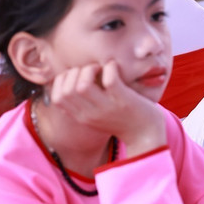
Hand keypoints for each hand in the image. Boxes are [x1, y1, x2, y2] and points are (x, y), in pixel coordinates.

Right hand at [46, 60, 166, 156]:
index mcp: (82, 116)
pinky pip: (110, 80)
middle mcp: (90, 114)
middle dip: (75, 72)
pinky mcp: (123, 101)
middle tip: (91, 69)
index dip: (62, 80)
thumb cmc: (122, 118)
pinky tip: (114, 67)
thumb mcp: (97, 114)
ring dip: (90, 69)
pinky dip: (110, 68)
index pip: (56, 98)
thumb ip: (85, 102)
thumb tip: (75, 78)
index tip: (77, 74)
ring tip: (101, 68)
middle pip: (67, 90)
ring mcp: (107, 108)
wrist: (146, 135)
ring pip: (83, 85)